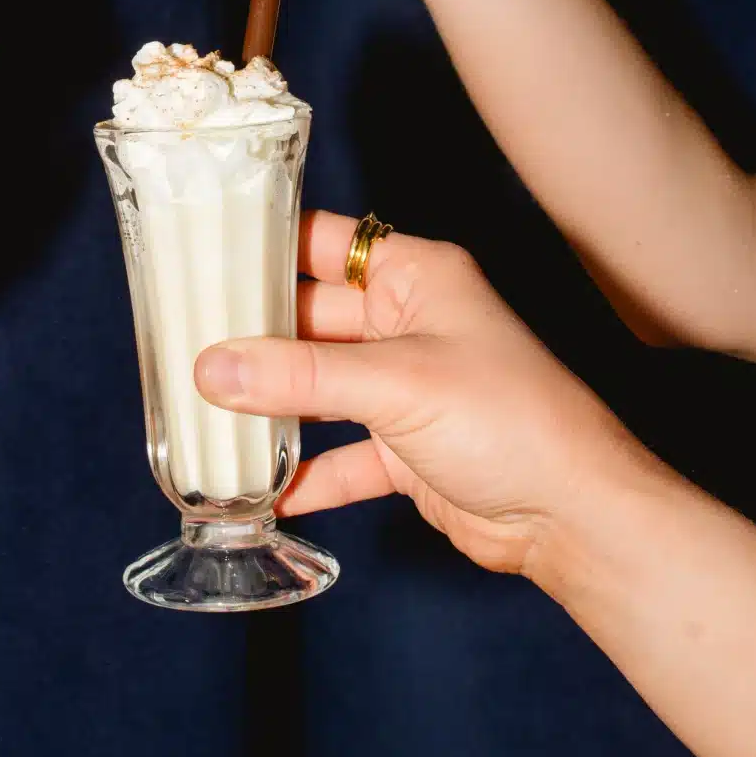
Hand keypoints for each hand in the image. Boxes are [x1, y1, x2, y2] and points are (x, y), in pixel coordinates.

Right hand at [194, 216, 657, 581]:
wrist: (575, 514)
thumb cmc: (511, 420)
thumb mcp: (395, 384)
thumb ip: (298, 378)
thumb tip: (211, 369)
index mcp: (417, 277)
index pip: (324, 242)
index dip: (265, 244)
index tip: (199, 253)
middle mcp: (409, 324)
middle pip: (310, 319)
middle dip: (252, 336)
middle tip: (180, 342)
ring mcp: (408, 388)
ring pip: (319, 388)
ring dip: (272, 405)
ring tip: (202, 413)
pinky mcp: (408, 450)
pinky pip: (342, 454)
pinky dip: (307, 472)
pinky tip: (262, 489)